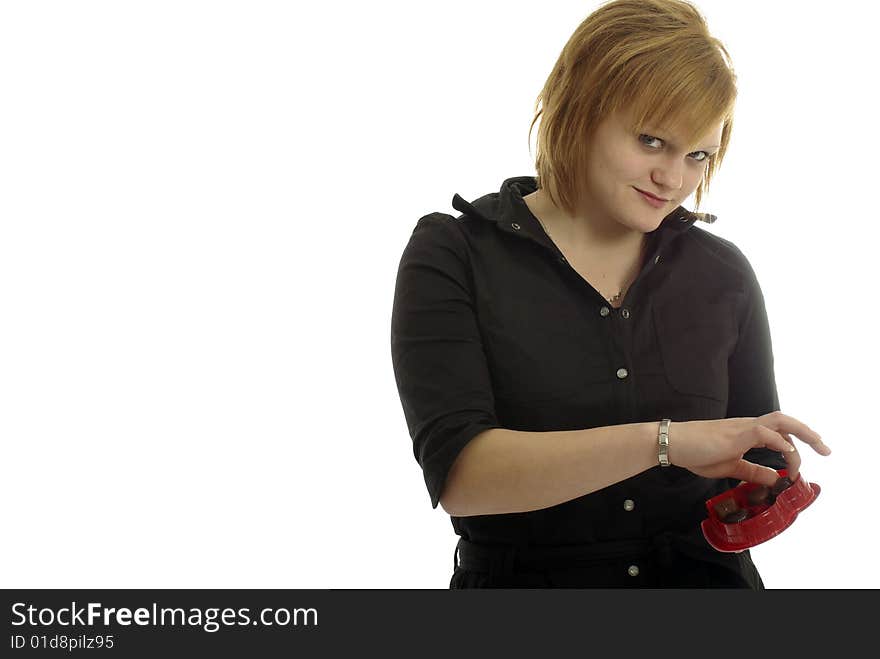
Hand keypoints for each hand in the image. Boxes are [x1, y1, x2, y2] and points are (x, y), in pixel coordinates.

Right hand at [667, 412, 830, 485]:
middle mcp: (748, 426)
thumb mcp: (729, 467)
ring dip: (802, 432)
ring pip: (779, 421)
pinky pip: (763, 433)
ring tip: (818, 446)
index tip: (799, 471)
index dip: (795, 450)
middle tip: (825, 449)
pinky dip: (779, 441)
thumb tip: (774, 478)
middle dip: (808, 433)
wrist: (672, 444)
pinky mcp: (735, 434)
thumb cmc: (695, 453)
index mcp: (746, 433)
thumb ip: (752, 471)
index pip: (779, 433)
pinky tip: (787, 452)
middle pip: (785, 421)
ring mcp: (742, 428)